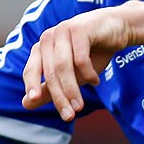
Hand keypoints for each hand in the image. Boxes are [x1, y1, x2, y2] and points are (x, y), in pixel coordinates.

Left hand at [23, 3, 143, 120]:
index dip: (31, 86)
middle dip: (59, 96)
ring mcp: (64, 31)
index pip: (31, 70)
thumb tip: (25, 104)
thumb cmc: (92, 52)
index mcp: (41, 47)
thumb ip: (49, 89)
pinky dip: (88, 73)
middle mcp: (49, 38)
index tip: (34, 101)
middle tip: (69, 115)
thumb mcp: (70, 75)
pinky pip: (81, 58)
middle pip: (49, 73)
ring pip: (63, 66)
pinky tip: (95, 81)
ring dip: (72, 89)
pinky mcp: (80, 29)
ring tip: (80, 105)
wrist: (117, 28)